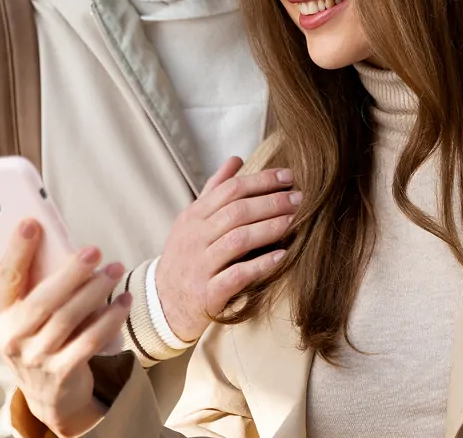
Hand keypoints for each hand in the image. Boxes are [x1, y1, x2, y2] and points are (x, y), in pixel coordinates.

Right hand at [0, 221, 131, 437]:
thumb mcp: (10, 309)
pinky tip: (122, 302)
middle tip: (95, 251)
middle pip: (43, 301)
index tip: (32, 223)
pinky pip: (89, 341)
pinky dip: (109, 320)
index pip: (5, 279)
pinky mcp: (61, 372)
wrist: (46, 394)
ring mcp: (35, 358)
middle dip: (71, 273)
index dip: (17, 251)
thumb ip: (2, 271)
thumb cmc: (29, 337)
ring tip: (115, 270)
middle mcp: (10, 338)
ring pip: (68, 319)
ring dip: (95, 291)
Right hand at [155, 158, 296, 341]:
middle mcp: (195, 238)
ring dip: (269, 228)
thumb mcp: (192, 220)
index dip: (261, 180)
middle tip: (299, 198)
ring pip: (237, 240)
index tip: (288, 176)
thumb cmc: (186, 256)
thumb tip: (236, 159)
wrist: (163, 303)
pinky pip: (236, 276)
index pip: (230, 190)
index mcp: (193, 216)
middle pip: (236, 212)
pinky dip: (260, 265)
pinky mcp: (207, 293)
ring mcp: (200, 265)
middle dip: (271, 202)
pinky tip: (282, 256)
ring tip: (294, 221)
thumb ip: (215, 189)